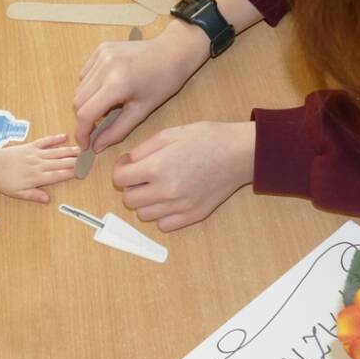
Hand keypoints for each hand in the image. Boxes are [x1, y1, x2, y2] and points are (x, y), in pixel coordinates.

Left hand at [0, 134, 78, 202]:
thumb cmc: (4, 181)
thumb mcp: (18, 193)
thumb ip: (33, 195)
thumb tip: (48, 200)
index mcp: (38, 177)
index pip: (58, 175)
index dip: (71, 173)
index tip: (83, 171)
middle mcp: (39, 164)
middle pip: (60, 163)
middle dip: (75, 161)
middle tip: (88, 158)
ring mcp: (35, 154)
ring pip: (55, 152)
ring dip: (69, 151)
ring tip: (81, 149)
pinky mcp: (30, 146)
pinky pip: (44, 142)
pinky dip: (54, 139)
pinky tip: (63, 136)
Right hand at [73, 26, 207, 151]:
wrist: (173, 52)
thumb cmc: (163, 83)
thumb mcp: (141, 111)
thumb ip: (116, 131)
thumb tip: (96, 147)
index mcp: (117, 84)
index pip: (85, 113)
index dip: (81, 132)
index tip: (85, 144)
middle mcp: (105, 67)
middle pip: (78, 101)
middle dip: (84, 119)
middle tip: (96, 128)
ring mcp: (101, 55)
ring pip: (80, 87)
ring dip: (87, 102)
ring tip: (107, 105)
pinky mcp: (101, 48)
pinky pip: (85, 74)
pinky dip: (90, 86)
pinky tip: (106, 88)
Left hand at [112, 121, 255, 231]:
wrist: (240, 153)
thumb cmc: (207, 138)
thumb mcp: (170, 134)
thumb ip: (143, 150)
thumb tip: (127, 163)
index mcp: (157, 167)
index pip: (119, 179)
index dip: (120, 170)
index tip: (128, 164)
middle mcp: (167, 190)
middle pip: (129, 200)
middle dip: (131, 186)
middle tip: (142, 175)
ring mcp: (181, 206)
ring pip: (144, 214)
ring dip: (145, 202)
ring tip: (157, 187)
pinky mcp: (194, 215)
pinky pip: (164, 225)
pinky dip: (161, 215)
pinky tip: (170, 199)